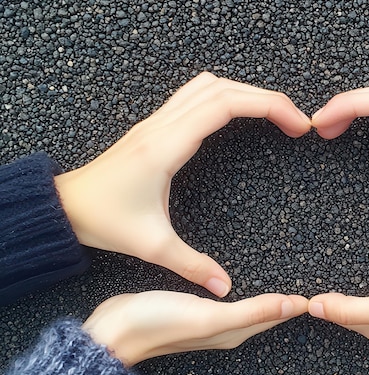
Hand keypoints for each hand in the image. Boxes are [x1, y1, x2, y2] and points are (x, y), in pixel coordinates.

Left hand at [55, 72, 311, 296]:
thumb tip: (226, 289)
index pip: (225, 105)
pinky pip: (195, 94)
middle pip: (225, 88)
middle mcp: (164, 125)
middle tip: (298, 122)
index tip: (297, 124)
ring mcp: (158, 121)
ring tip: (275, 114)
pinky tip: (239, 114)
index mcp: (166, 147)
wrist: (65, 205)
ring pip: (209, 85)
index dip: (268, 106)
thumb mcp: (152, 246)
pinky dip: (226, 95)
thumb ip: (192, 266)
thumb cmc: (104, 221)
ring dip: (247, 92)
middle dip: (268, 98)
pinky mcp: (156, 126)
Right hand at [83, 291, 307, 366]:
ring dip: (268, 301)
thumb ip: (251, 311)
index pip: (276, 315)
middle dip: (288, 304)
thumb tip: (293, 305)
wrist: (115, 330)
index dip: (297, 304)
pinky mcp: (196, 311)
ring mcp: (210, 322)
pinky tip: (242, 288)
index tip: (321, 294)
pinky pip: (231, 303)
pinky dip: (246, 297)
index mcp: (235, 332)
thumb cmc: (159, 323)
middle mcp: (227, 330)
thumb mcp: (209, 316)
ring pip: (250, 310)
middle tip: (311, 289)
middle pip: (266, 315)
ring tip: (287, 289)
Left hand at [308, 283, 368, 345]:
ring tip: (332, 280)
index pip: (335, 315)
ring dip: (348, 296)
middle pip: (348, 312)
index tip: (296, 294)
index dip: (316, 304)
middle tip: (307, 284)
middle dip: (329, 301)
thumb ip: (351, 309)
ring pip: (365, 305)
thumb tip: (312, 307)